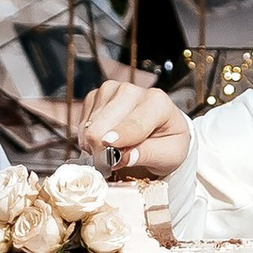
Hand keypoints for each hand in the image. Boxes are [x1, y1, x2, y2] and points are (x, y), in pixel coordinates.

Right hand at [78, 67, 193, 181]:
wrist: (161, 130)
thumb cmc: (168, 141)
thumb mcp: (170, 155)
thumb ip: (149, 155)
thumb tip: (125, 157)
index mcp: (157, 102)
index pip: (134, 123)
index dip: (119, 139)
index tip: (109, 152)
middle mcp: (132, 91)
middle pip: (102, 127)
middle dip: (105, 151)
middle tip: (115, 162)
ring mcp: (111, 90)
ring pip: (89, 127)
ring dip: (97, 145)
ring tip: (114, 150)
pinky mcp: (95, 95)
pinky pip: (82, 124)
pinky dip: (90, 138)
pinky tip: (106, 139)